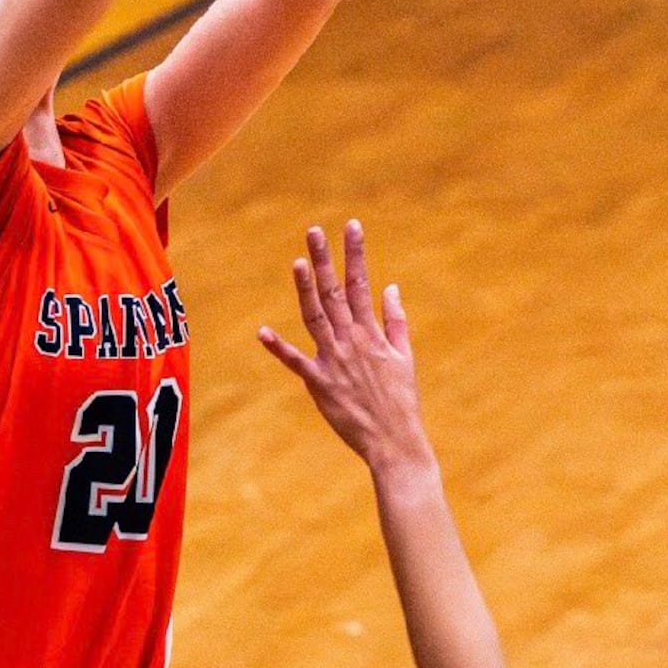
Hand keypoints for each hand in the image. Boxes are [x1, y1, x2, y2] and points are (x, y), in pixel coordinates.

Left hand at [260, 221, 432, 472]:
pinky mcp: (320, 384)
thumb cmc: (401, 401)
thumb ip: (396, 320)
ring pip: (316, 317)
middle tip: (314, 230)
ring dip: (306, 289)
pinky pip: (296, 362)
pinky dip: (279, 348)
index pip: (362, 284)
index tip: (351, 225)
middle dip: (325, 259)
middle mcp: (352, 341)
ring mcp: (335, 360)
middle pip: (335, 293)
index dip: (355, 253)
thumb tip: (391, 287)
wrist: (395, 441)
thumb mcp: (405, 356)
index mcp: (371, 333)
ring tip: (298, 261)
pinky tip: (262, 332)